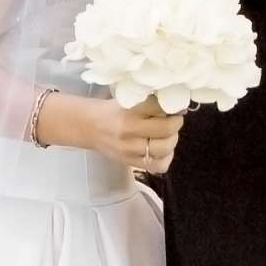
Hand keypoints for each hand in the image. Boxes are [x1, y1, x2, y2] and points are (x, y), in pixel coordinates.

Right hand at [43, 94, 183, 173]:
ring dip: (172, 140)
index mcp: (128, 111)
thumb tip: (176, 104)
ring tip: (168, 134)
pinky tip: (162, 150)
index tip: (174, 105)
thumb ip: (149, 102)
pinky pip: (158, 165)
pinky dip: (166, 158)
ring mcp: (129, 150)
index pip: (160, 107)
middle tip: (174, 119)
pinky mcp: (130, 163)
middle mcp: (128, 131)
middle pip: (166, 129)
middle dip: (176, 123)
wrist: (89, 127)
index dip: (172, 106)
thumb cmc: (111, 111)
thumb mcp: (127, 100)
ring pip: (164, 148)